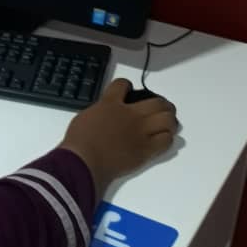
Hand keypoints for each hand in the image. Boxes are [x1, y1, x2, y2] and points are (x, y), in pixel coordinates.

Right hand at [60, 79, 177, 198]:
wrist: (85, 161)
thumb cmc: (78, 141)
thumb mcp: (85, 116)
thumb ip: (100, 111)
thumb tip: (108, 114)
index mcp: (111, 103)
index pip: (123, 84)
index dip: (126, 85)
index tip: (126, 90)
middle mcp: (131, 114)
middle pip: (157, 101)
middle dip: (161, 104)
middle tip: (159, 109)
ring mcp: (141, 132)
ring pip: (168, 119)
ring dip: (169, 120)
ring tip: (165, 124)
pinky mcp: (146, 150)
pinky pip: (166, 140)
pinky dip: (167, 138)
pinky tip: (162, 139)